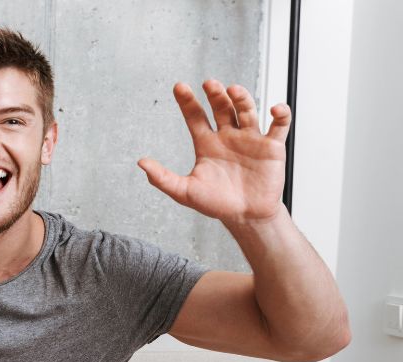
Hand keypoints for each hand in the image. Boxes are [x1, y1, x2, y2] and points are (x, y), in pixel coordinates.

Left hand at [138, 81, 290, 227]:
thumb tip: (141, 163)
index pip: (195, 116)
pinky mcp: (271, 146)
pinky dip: (280, 114)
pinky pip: (278, 126)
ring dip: (242, 98)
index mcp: (206, 144)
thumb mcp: (184, 192)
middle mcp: (228, 136)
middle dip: (215, 95)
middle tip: (209, 84)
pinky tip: (274, 109)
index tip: (179, 87)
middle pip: (221, 108)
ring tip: (233, 90)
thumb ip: (162, 178)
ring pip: (246, 110)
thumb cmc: (216, 204)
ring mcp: (250, 139)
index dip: (187, 102)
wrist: (245, 216)